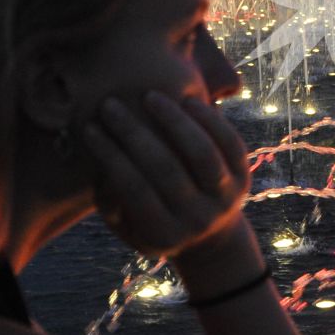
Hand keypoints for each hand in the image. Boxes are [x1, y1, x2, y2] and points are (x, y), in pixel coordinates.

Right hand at [83, 91, 251, 260]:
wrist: (211, 238)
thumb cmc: (154, 223)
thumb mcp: (126, 226)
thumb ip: (109, 201)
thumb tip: (101, 164)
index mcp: (164, 235)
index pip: (133, 189)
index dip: (109, 156)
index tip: (89, 127)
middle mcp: (198, 219)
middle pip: (165, 169)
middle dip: (134, 133)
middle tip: (110, 105)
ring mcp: (226, 198)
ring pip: (202, 153)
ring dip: (175, 121)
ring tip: (151, 96)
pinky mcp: (245, 177)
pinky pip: (230, 144)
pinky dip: (210, 121)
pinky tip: (188, 100)